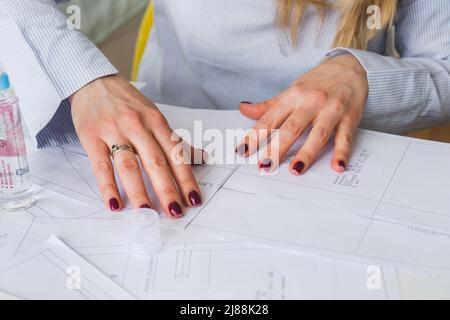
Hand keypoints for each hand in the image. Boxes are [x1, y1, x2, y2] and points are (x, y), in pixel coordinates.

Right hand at [70, 75, 202, 217]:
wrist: (93, 80)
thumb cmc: (127, 102)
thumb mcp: (154, 116)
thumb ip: (175, 141)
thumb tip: (201, 157)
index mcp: (157, 122)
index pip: (176, 155)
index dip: (186, 179)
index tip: (193, 199)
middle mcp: (138, 126)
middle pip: (156, 162)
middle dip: (167, 189)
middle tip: (175, 212)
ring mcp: (114, 131)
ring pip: (130, 165)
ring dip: (139, 191)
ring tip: (146, 212)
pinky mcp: (92, 137)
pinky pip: (101, 165)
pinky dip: (108, 186)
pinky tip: (114, 203)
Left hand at [237, 54, 367, 174]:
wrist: (350, 67)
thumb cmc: (318, 82)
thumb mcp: (292, 90)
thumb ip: (269, 105)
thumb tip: (244, 109)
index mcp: (294, 96)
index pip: (269, 119)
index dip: (254, 136)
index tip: (242, 151)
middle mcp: (312, 102)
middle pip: (292, 128)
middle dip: (277, 148)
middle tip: (265, 166)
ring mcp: (331, 110)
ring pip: (318, 134)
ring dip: (306, 154)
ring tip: (295, 170)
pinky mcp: (349, 118)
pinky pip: (345, 138)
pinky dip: (341, 153)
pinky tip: (336, 166)